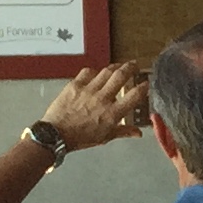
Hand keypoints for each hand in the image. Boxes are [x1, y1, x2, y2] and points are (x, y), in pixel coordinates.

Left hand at [35, 59, 150, 154]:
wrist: (56, 134)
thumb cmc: (81, 138)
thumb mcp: (105, 137)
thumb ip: (123, 131)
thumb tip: (138, 133)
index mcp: (113, 113)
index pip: (134, 95)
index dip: (143, 86)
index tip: (146, 82)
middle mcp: (103, 99)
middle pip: (121, 76)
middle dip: (130, 67)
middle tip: (134, 65)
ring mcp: (88, 90)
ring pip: (106, 71)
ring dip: (115, 66)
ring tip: (118, 66)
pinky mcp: (75, 85)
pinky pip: (88, 72)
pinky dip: (94, 71)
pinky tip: (96, 73)